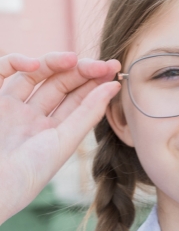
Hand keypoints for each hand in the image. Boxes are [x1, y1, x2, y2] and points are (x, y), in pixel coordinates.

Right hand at [0, 52, 120, 224]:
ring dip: (55, 62)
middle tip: (103, 63)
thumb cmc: (28, 172)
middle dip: (82, 70)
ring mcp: (9, 107)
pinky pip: (2, 70)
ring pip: (35, 74)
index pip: (78, 99)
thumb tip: (114, 85)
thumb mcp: (65, 141)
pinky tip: (35, 64)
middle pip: (60, 83)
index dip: (96, 82)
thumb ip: (89, 112)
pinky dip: (17, 62)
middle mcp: (32, 116)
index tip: (114, 68)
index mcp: (53, 130)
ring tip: (74, 59)